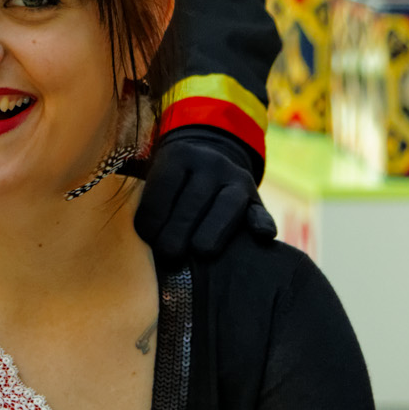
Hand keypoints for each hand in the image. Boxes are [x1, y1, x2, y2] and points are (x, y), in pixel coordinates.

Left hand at [135, 126, 276, 260]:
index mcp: (180, 155)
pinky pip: (259, 211)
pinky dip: (262, 222)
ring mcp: (237, 178)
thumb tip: (149, 241)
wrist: (207, 164)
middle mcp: (211, 162)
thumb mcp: (156, 181)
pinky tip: (261, 235)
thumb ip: (151, 204)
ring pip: (228, 205)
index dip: (155, 215)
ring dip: (213, 231)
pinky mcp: (255, 198)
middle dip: (179, 230)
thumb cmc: (171, 186)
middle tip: (169, 254)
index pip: (165, 184)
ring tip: (200, 253)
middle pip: (194, 199)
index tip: (146, 238)